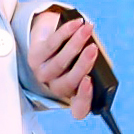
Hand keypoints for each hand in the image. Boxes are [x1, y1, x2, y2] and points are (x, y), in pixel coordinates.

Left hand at [28, 4, 107, 118]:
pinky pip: (51, 44)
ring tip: (87, 29)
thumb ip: (96, 64)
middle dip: (82, 64)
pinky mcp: (34, 57)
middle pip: (68, 82)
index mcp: (74, 94)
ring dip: (75, 43)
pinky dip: (65, 32)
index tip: (89, 82)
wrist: (54, 34)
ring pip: (60, 62)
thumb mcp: (89, 60)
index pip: (79, 109)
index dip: (84, 98)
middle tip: (93, 49)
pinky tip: (76, 24)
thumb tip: (99, 60)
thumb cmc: (77, 51)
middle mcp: (56, 88)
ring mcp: (43, 74)